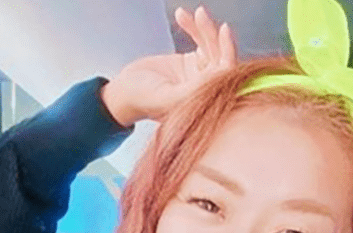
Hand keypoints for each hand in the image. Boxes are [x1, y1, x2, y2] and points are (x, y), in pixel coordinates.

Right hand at [101, 6, 237, 126]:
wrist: (124, 92)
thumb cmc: (142, 98)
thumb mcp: (167, 96)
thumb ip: (193, 89)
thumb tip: (219, 76)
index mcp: (204, 100)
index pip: (226, 75)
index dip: (228, 52)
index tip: (223, 31)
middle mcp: (205, 87)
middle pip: (220, 56)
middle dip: (213, 35)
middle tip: (202, 15)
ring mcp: (199, 74)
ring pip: (211, 46)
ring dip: (203, 27)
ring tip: (196, 13)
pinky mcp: (191, 62)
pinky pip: (199, 40)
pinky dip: (192, 26)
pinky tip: (181, 14)